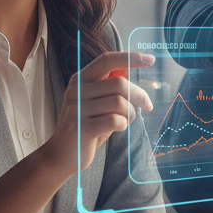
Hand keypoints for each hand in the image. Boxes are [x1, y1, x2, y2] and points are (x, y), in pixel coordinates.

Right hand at [42, 52, 154, 175]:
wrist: (62, 155)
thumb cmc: (87, 126)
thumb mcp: (95, 103)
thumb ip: (110, 89)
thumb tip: (138, 82)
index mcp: (80, 80)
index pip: (107, 60)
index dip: (129, 57)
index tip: (150, 59)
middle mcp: (76, 91)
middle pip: (119, 84)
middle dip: (139, 95)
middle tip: (147, 105)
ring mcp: (77, 109)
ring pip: (120, 103)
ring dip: (130, 113)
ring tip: (126, 120)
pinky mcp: (82, 128)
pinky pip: (115, 120)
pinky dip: (123, 124)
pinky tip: (118, 128)